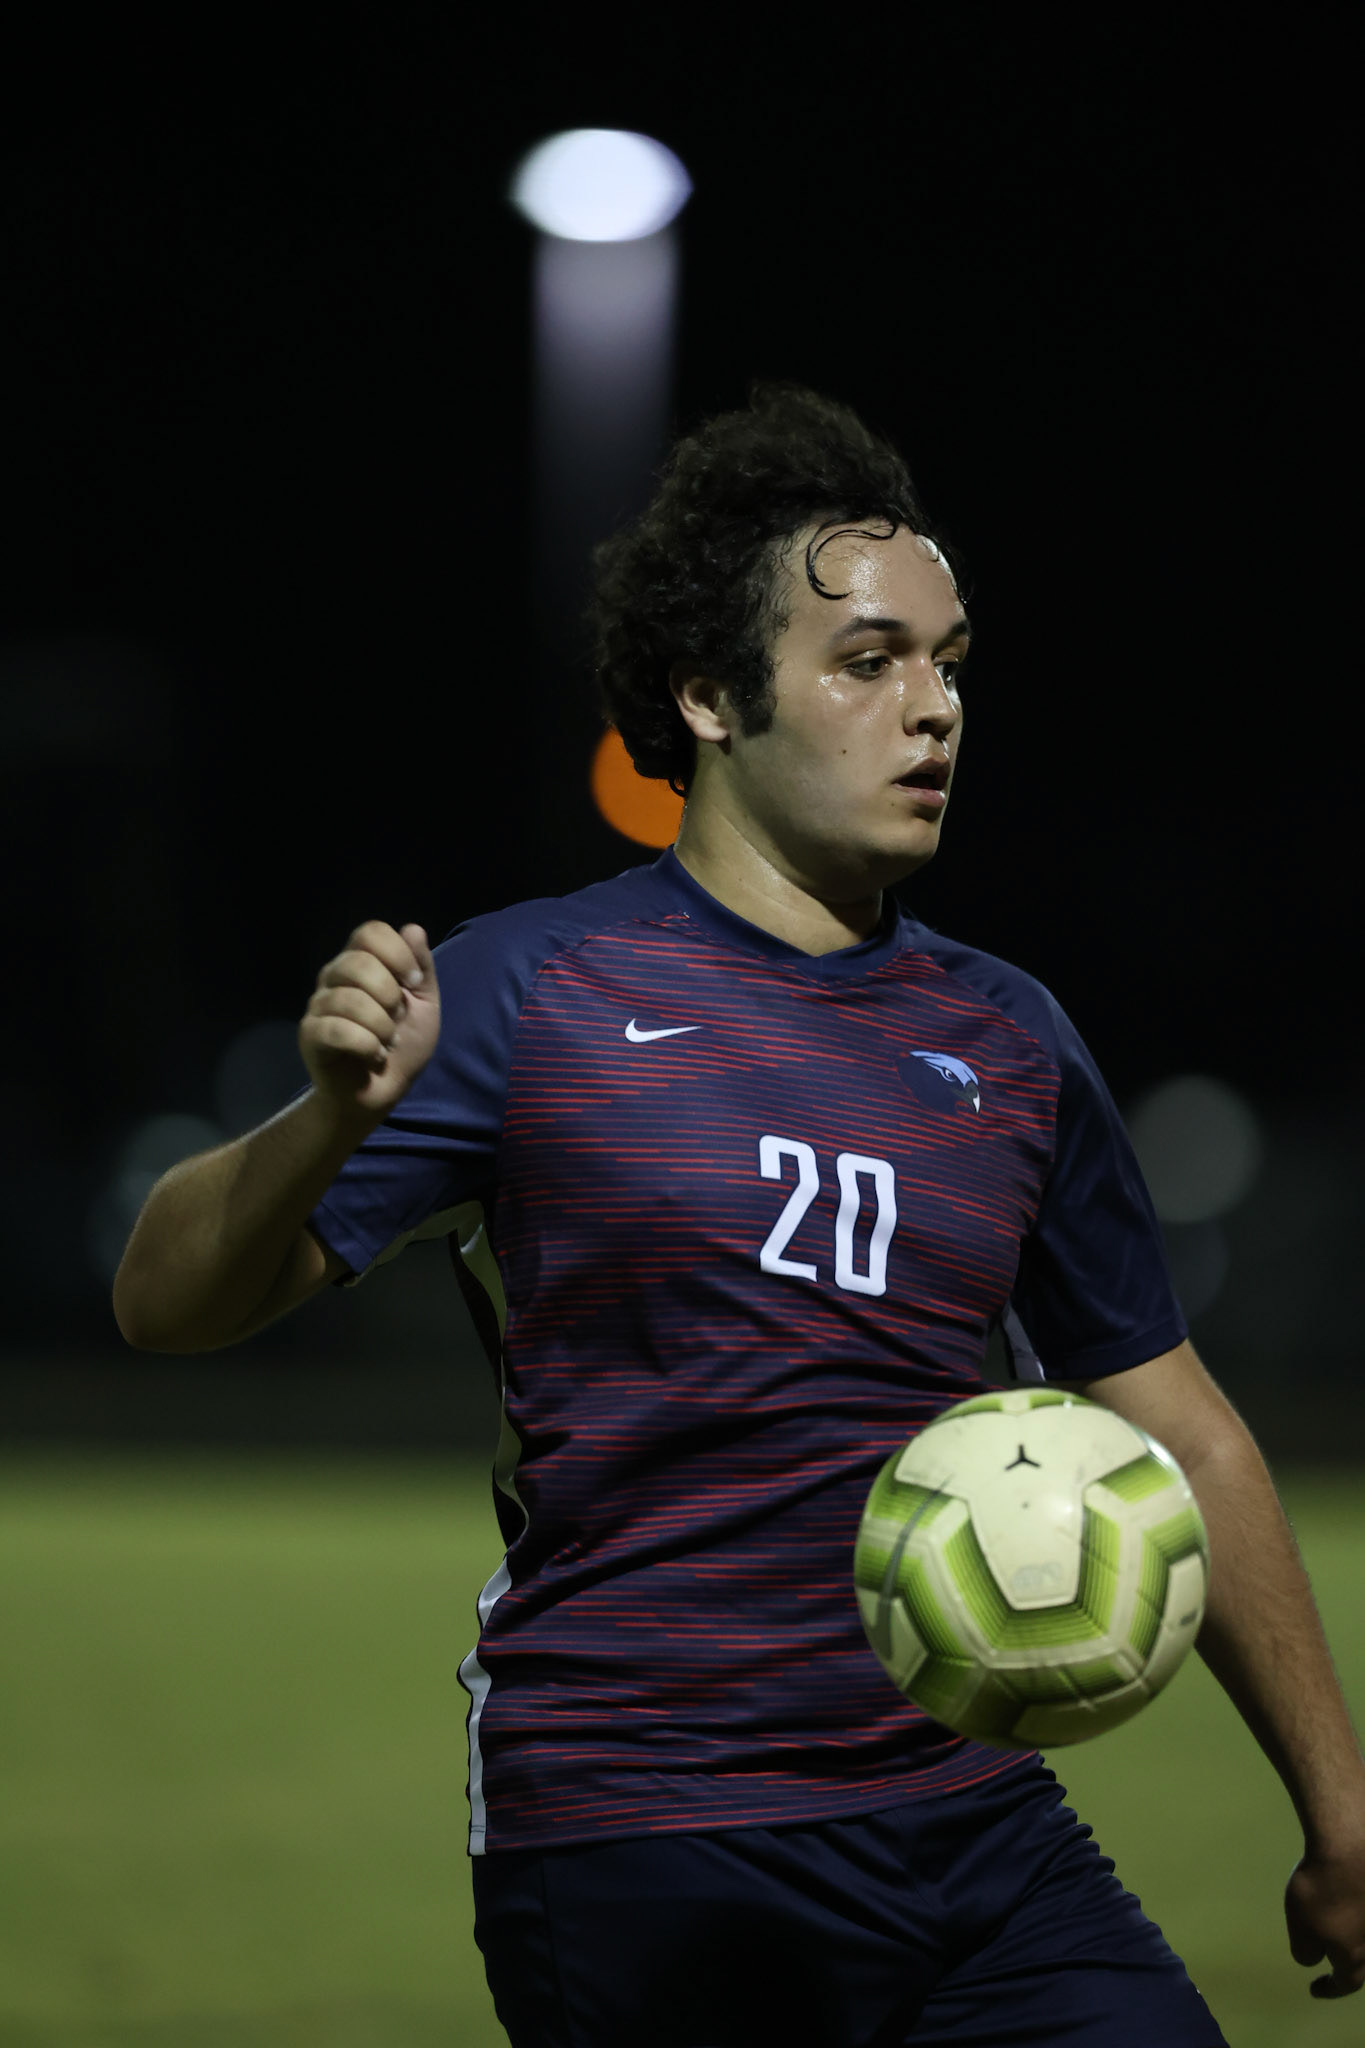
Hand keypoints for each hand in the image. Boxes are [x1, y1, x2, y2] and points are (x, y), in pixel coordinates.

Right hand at [300, 920, 440, 1122]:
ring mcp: (318, 1005)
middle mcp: (333, 976)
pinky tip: (373, 1056)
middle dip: (390, 995)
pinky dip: (366, 1046)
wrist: (380, 1093)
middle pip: (358, 962)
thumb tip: (413, 929)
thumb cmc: (401, 1046)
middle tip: (398, 1020)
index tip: (413, 981)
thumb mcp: (425, 1005)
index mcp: (360, 962)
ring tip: (387, 1043)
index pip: (370, 931)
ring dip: (382, 1027)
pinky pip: (338, 1030)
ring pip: (350, 1000)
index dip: (398, 953)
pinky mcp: (310, 1035)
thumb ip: (421, 968)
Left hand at [1286, 1839, 1364, 1997]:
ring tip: (1338, 1931)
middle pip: (1363, 1962)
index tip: (1314, 1988)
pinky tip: (1347, 1902)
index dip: (1330, 1989)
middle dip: (1348, 1966)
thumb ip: (1305, 1951)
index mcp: (1354, 1956)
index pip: (1346, 1983)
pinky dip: (1358, 1913)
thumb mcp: (1301, 1927)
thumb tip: (1314, 1957)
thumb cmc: (1322, 1890)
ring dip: (1354, 1938)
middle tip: (1331, 1962)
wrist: (1350, 1846)